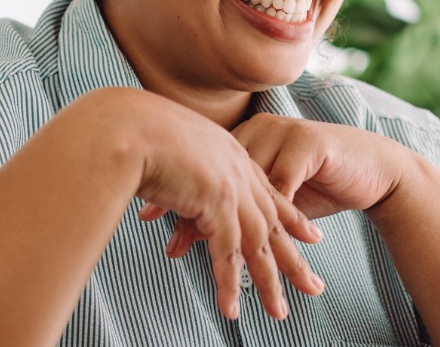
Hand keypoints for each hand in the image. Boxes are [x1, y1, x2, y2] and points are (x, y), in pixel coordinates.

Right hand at [95, 89, 324, 319]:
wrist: (127, 125)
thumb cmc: (133, 131)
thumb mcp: (168, 147)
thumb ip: (179, 167)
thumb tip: (169, 182)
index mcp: (230, 154)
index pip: (268, 191)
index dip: (290, 216)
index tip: (310, 236)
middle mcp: (238, 171)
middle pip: (273, 223)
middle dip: (293, 258)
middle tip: (313, 286)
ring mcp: (230, 188)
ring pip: (258, 244)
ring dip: (269, 282)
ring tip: (278, 313)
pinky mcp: (216, 205)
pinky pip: (227, 254)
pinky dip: (229, 284)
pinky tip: (232, 309)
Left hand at [148, 113, 417, 264]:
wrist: (372, 168)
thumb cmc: (319, 182)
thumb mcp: (272, 193)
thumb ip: (237, 203)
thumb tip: (190, 227)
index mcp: (246, 136)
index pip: (204, 164)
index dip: (177, 191)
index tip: (149, 215)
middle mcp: (261, 130)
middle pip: (219, 172)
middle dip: (193, 207)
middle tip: (166, 235)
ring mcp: (285, 134)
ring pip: (247, 180)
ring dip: (227, 215)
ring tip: (204, 244)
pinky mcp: (310, 146)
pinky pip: (282, 183)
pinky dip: (267, 212)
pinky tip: (253, 233)